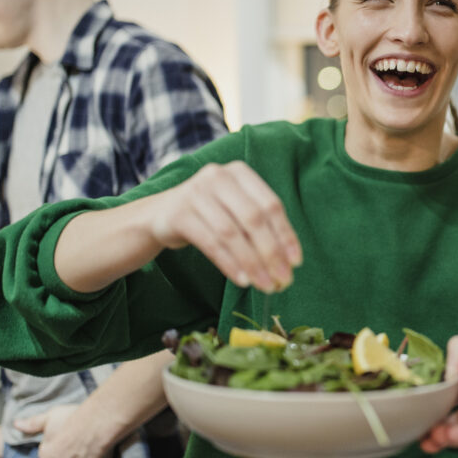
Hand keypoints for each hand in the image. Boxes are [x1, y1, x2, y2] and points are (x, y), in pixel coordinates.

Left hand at [13, 405, 111, 457]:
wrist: (98, 425)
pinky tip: (97, 452)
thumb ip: (32, 423)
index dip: (57, 442)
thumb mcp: (50, 417)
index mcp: (45, 457)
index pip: (47, 453)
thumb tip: (15, 425)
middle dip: (66, 454)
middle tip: (77, 440)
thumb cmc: (72, 420)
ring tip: (88, 446)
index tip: (66, 434)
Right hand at [150, 161, 302, 292]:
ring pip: (232, 233)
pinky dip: (229, 264)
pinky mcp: (180, 214)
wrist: (161, 215)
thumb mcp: (236, 210)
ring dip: (252, 263)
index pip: (271, 205)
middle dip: (271, 253)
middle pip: (253, 219)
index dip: (286, 235)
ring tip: (265, 285)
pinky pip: (211, 243)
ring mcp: (196, 193)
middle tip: (283, 279)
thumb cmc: (210, 214)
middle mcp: (218, 177)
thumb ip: (260, 227)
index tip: (296, 262)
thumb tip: (289, 261)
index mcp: (240, 173)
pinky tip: (242, 280)